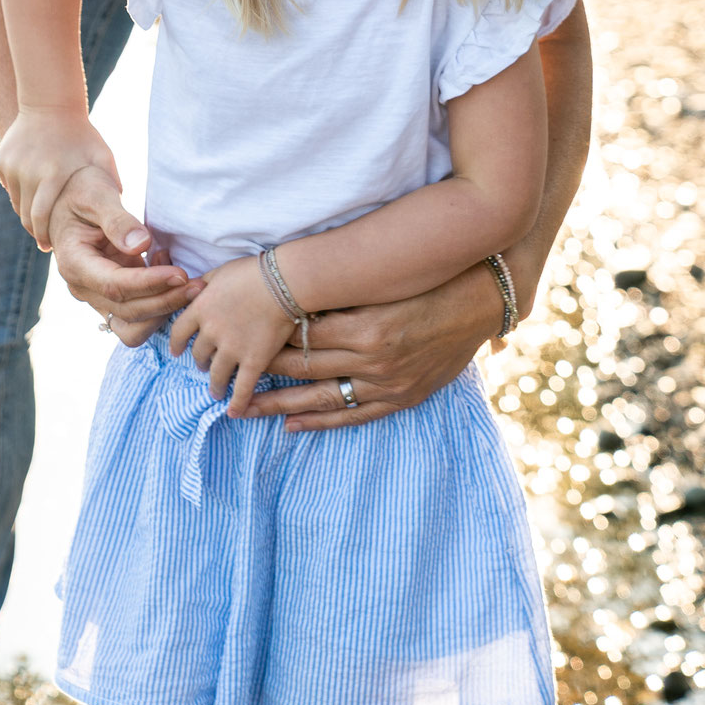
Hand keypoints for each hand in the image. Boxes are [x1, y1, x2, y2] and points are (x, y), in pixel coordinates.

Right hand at [0, 107, 118, 250]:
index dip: (44, 236)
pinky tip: (34, 192)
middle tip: (45, 239)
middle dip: (36, 230)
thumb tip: (135, 230)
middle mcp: (27, 171)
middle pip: (25, 215)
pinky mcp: (1, 160)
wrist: (51, 103)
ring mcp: (11, 165)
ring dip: (28, 213)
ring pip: (16, 202)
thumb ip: (114, 193)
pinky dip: (20, 194)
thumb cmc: (84, 136)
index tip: (49, 247)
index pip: (41, 219)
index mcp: (52, 174)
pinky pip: (10, 187)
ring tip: (42, 218)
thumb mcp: (103, 160)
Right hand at [49, 165, 192, 330]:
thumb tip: (141, 245)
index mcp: (74, 262)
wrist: (72, 195)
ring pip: (132, 325)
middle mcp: (82, 287)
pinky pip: (137, 315)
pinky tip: (169, 271)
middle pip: (127, 311)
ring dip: (163, 310)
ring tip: (186, 281)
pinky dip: (158, 303)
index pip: (114, 285)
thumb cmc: (83, 188)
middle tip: (199, 284)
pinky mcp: (111, 295)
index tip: (181, 274)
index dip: (150, 284)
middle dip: (166, 301)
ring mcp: (95, 295)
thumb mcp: (98, 194)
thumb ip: (118, 220)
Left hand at [168, 257, 296, 414]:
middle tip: (204, 366)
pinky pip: (242, 388)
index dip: (177, 344)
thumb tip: (193, 289)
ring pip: (217, 374)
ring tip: (216, 390)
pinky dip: (237, 402)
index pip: (179, 332)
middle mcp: (211, 332)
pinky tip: (234, 412)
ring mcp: (232, 349)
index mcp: (200, 309)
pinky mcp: (254, 361)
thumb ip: (204, 284)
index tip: (177, 351)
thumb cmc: (253, 272)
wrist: (283, 283)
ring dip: (215, 384)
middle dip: (199, 362)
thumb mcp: (220, 272)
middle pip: (198, 354)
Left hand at [245, 250, 517, 429]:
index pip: (299, 337)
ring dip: (277, 406)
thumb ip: (340, 293)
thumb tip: (290, 299)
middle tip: (222, 378)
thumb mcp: (382, 281)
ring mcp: (387, 383)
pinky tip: (290, 426)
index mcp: (365, 326)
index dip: (264, 340)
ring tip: (241, 410)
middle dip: (258, 373)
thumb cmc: (429, 278)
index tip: (234, 341)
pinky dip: (319, 423)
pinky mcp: (402, 398)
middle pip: (302, 369)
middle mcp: (373, 359)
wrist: (482, 298)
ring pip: (319, 399)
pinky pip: (352, 416)